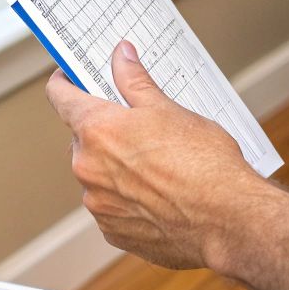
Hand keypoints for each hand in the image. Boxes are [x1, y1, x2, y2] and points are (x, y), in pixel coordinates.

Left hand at [43, 40, 277, 270]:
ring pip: (97, 175)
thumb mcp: (169, 110)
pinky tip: (159, 194)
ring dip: (116, 167)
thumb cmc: (204, 164)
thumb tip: (121, 57)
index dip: (66, 82)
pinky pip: (111, 207)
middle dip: (104, 131)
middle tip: (138, 127)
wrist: (228, 220)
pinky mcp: (113, 232)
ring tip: (157, 166)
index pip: (60, 96)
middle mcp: (88, 169)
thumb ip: (134, 82)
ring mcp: (98, 204)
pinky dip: (128, 199)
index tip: (73, 77)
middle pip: (81, 139)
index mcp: (97, 130)